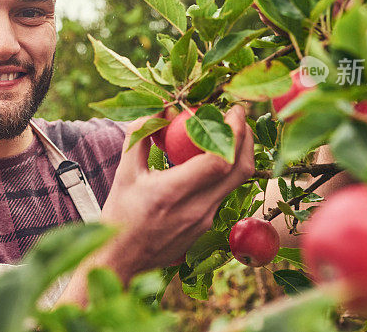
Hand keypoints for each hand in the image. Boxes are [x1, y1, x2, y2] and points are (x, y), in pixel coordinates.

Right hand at [97, 104, 254, 281]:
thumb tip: (160, 107)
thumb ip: (141, 136)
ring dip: (238, 154)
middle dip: (246, 137)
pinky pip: (225, 194)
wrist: (122, 259)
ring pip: (237, 183)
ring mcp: (206, 221)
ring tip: (228, 132)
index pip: (219, 160)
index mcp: (172, 192)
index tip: (233, 109)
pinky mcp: (208, 228)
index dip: (233, 132)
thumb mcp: (125, 172)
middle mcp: (196, 209)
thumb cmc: (120, 213)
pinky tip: (213, 158)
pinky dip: (226, 172)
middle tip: (238, 115)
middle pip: (240, 170)